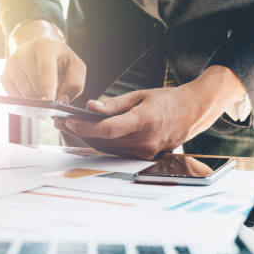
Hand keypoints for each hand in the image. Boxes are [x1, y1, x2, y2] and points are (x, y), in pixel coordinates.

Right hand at [1, 20, 85, 102]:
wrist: (39, 51)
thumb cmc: (60, 61)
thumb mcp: (75, 67)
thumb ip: (75, 83)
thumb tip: (61, 101)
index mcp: (44, 46)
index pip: (44, 70)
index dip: (46, 87)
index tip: (49, 102)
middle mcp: (23, 53)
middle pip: (33, 85)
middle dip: (44, 99)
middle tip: (54, 103)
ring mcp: (10, 65)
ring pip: (23, 94)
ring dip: (36, 101)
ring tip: (45, 96)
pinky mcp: (4, 76)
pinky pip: (16, 97)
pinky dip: (27, 101)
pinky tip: (34, 95)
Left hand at [56, 65, 246, 158]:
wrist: (192, 113)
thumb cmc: (166, 101)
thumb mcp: (139, 96)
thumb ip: (114, 104)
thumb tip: (91, 108)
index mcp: (144, 122)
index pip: (108, 130)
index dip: (86, 127)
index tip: (69, 120)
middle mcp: (144, 142)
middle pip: (103, 141)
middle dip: (79, 131)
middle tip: (60, 122)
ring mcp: (144, 153)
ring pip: (107, 148)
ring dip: (86, 138)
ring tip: (69, 126)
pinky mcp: (143, 158)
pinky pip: (115, 151)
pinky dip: (101, 143)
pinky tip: (88, 134)